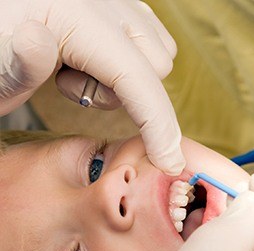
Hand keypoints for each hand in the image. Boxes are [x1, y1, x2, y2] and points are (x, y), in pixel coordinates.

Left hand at [0, 0, 183, 173]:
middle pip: (156, 67)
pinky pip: (151, 37)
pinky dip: (134, 61)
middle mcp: (104, 0)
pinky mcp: (117, 3)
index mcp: (74, 12)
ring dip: (129, 77)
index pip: (136, 78)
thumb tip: (38, 41)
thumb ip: (17, 64)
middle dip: (125, 94)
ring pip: (159, 52)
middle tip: (68, 86)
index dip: (158, 127)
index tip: (169, 164)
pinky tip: (91, 59)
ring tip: (74, 69)